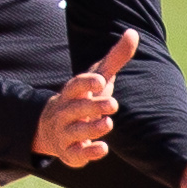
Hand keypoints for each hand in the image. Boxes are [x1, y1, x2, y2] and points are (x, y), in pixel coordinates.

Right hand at [31, 31, 136, 167]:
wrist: (53, 128)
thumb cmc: (83, 98)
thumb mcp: (99, 78)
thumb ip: (115, 58)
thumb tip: (133, 32)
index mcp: (72, 93)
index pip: (75, 85)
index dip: (86, 83)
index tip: (101, 81)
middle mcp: (65, 112)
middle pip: (76, 108)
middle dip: (93, 106)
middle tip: (113, 104)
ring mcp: (66, 133)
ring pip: (76, 131)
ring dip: (91, 128)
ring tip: (108, 123)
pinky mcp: (70, 153)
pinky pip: (76, 154)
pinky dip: (88, 153)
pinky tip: (102, 149)